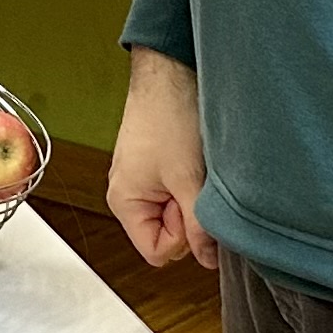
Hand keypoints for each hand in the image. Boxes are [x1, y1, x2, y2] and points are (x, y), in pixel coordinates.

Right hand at [107, 47, 216, 268]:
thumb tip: (208, 260)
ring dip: (191, 197)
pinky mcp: (157, 166)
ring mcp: (143, 179)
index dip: (181, 237)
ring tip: (194, 168)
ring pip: (176, 212)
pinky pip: (177, 192)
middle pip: (167, 234)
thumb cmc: (168, 117)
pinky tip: (194, 161)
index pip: (157, 252)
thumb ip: (199, 226)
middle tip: (192, 183)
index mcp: (123, 202)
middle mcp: (129, 194)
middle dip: (187, 217)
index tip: (189, 205)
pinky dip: (191, 183)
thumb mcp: (188, 180)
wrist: (169, 73)